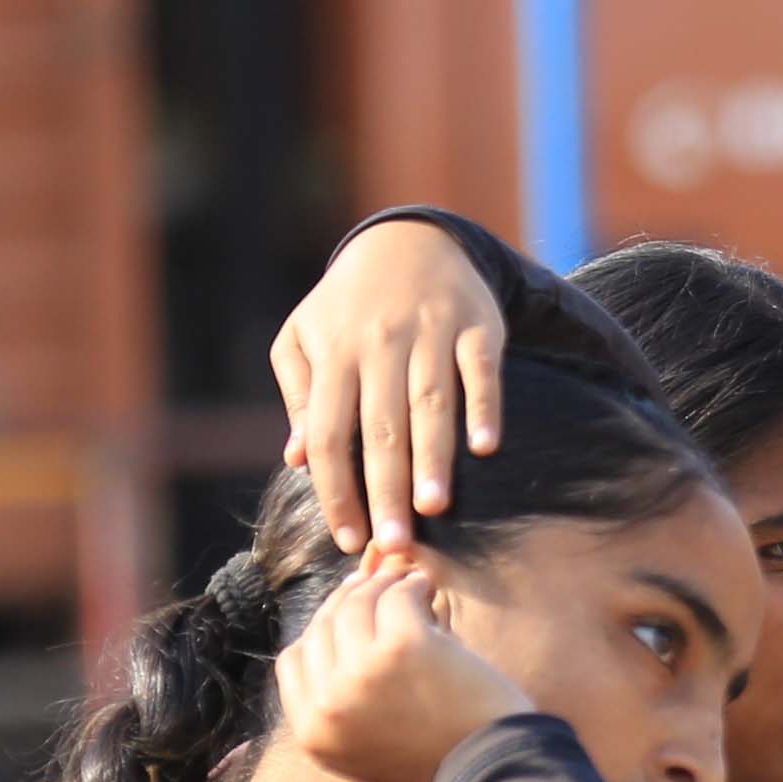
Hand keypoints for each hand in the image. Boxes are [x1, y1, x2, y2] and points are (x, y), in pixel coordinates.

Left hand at [271, 218, 512, 550]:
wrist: (409, 239)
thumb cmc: (347, 304)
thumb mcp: (304, 337)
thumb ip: (299, 397)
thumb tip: (297, 460)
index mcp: (334, 352)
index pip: (327, 432)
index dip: (335, 489)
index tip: (349, 538)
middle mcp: (380, 343)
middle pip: (380, 426)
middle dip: (385, 488)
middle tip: (394, 542)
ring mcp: (431, 332)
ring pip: (430, 403)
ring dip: (433, 457)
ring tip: (434, 508)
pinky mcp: (478, 325)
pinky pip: (481, 370)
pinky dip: (485, 406)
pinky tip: (485, 448)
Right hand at [273, 542, 530, 781]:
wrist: (494, 775)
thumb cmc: (441, 759)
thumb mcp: (366, 747)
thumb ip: (340, 703)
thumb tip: (336, 627)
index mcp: (314, 732)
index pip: (293, 661)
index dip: (320, 632)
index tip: (345, 616)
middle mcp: (329, 704)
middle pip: (322, 628)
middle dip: (348, 600)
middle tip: (375, 584)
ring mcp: (362, 673)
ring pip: (355, 606)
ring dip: (380, 586)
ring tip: (406, 583)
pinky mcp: (402, 647)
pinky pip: (396, 598)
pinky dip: (411, 586)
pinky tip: (424, 587)